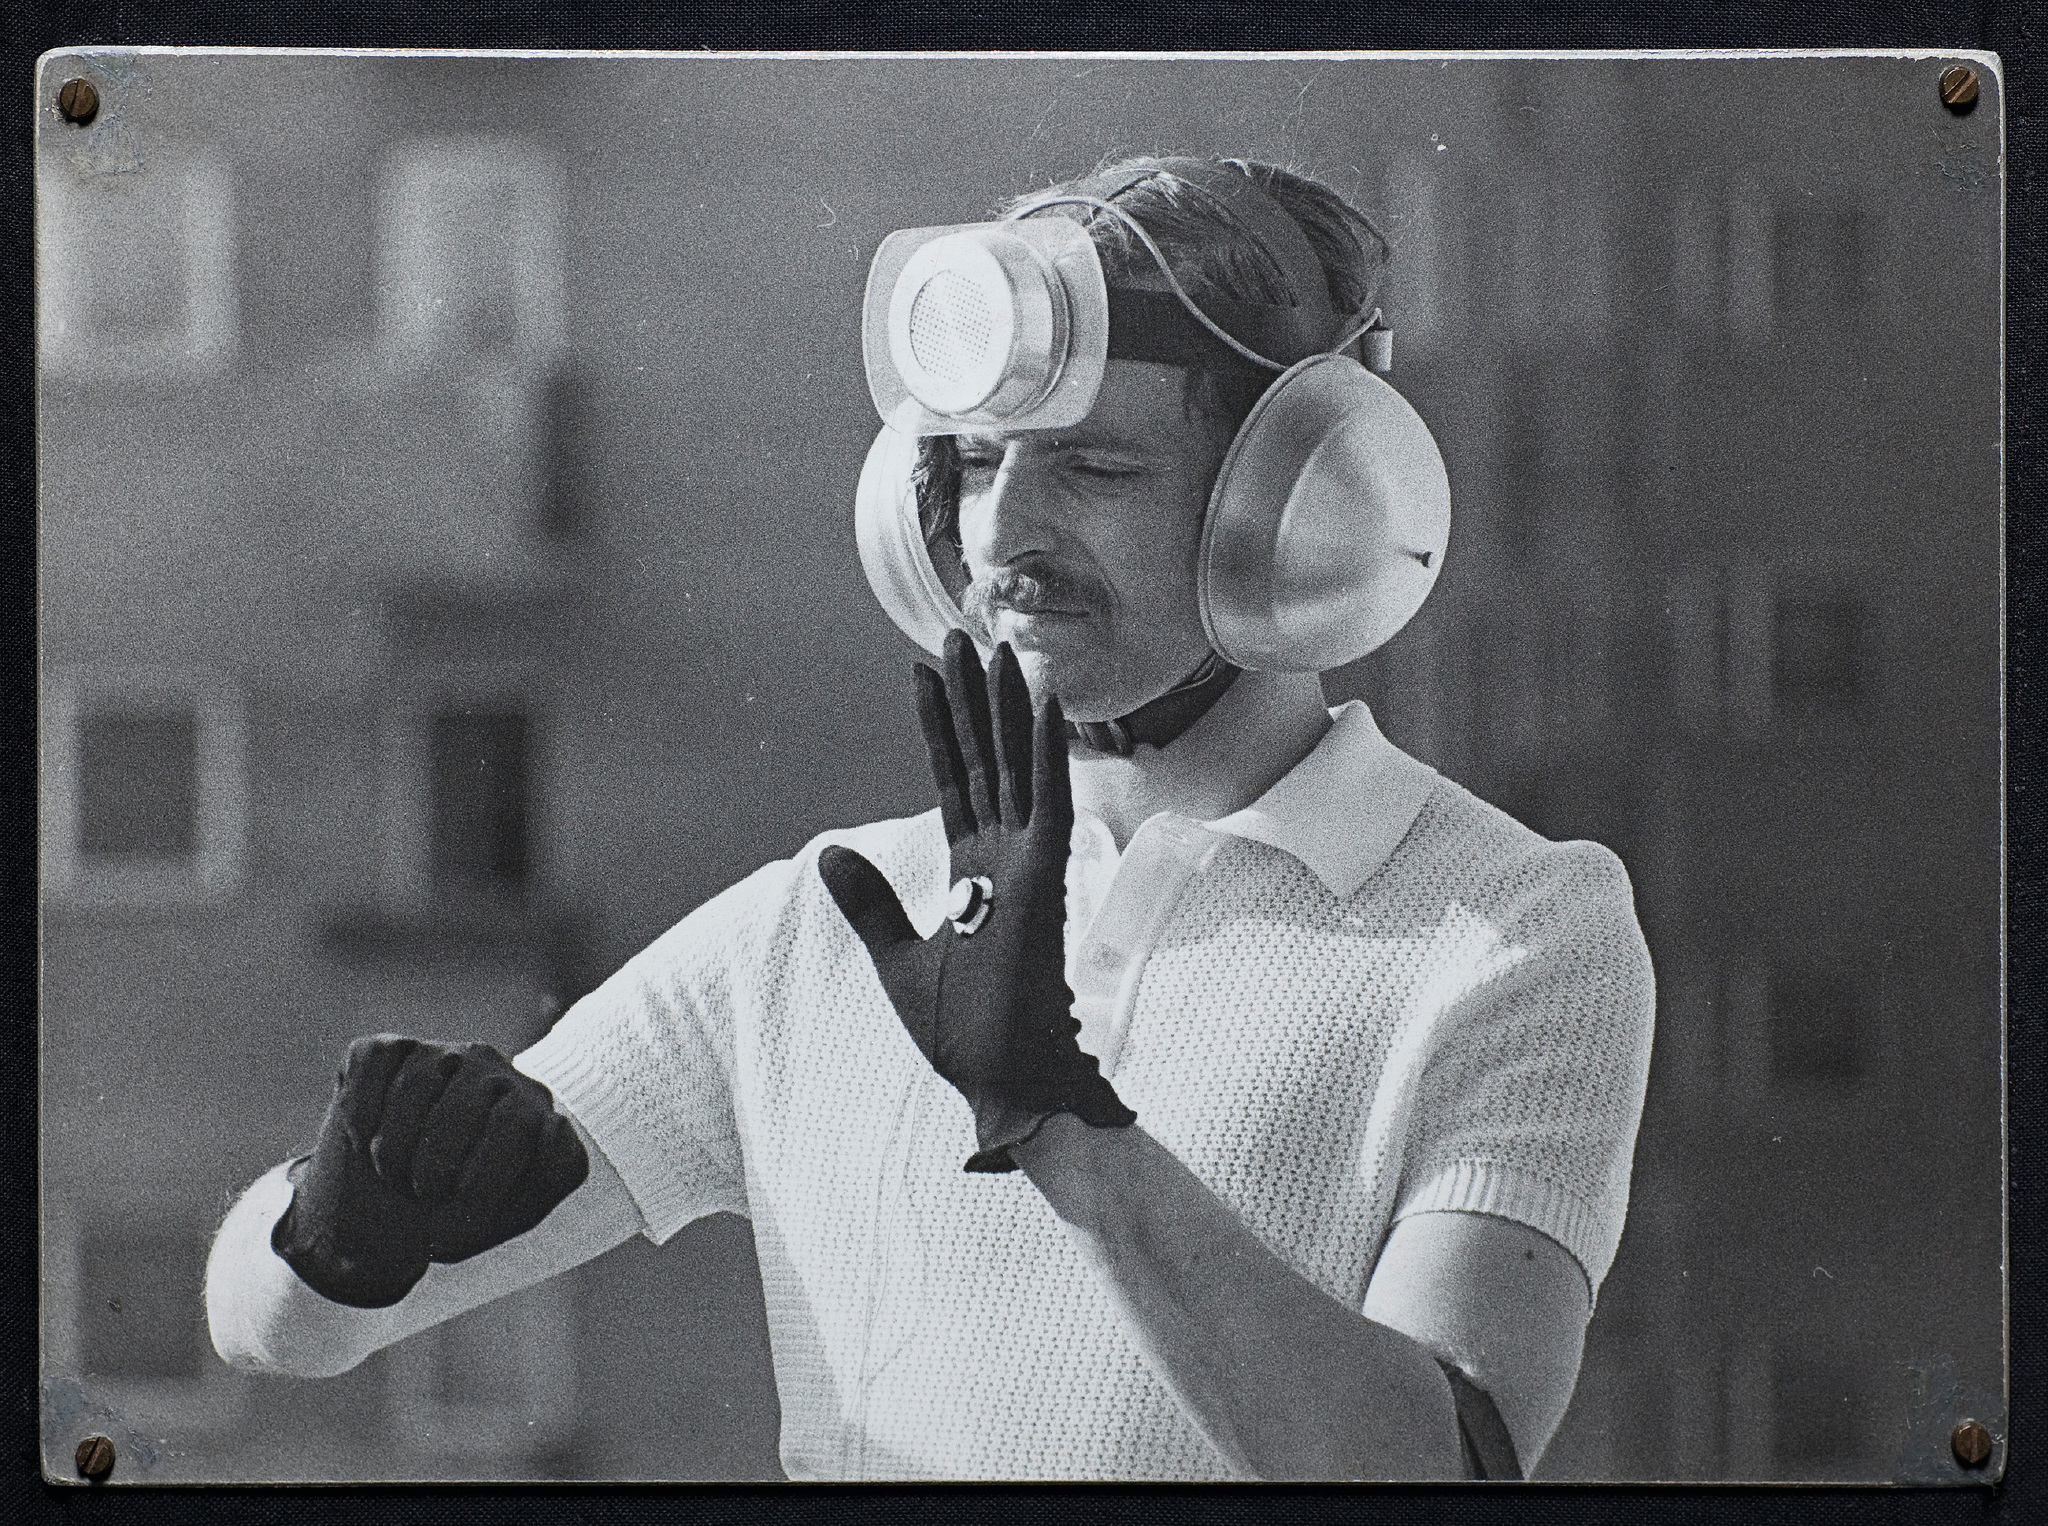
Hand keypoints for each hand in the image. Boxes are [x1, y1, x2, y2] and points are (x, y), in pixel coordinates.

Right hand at [270, 1036, 588, 1307]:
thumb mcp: (509, 1214)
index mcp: (532, 1110)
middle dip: (436, 1164)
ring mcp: (442, 1055)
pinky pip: (376, 1063)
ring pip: (417, 1084)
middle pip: (471, 1102)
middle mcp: (495, 1072)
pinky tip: (362, 1139)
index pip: (523, 1124)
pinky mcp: (389, 1050)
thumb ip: (551, 1173)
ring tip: (393, 1174)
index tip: (464, 1205)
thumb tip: (557, 1122)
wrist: (381, 1219)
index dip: (485, 1176)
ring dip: (393, 1146)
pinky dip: (361, 1110)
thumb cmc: (453, 1214)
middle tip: (423, 1194)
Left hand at [819, 631, 1134, 1171]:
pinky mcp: (1049, 875)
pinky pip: (1046, 797)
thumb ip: (871, 904)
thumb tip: (828, 851)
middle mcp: (1004, 857)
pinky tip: (1038, 700)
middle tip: (960, 633)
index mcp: (972, 874)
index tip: (921, 672)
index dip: (937, 727)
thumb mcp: (899, 961)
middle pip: (982, 757)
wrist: (1008, 1083)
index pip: (950, 780)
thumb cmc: (966, 1035)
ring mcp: (1029, 862)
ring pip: (1014, 763)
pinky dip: (1042, 748)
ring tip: (994, 645)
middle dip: (970, 696)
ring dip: (1003, 703)